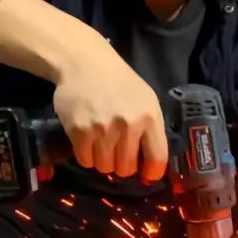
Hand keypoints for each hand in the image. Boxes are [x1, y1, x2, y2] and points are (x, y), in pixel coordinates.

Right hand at [53, 39, 168, 181]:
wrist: (84, 62)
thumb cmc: (120, 83)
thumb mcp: (146, 100)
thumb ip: (151, 130)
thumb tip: (151, 166)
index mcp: (149, 117)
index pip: (157, 159)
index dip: (152, 172)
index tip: (146, 174)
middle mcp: (128, 125)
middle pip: (126, 169)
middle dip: (122, 164)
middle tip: (116, 150)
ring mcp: (102, 129)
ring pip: (105, 168)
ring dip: (103, 160)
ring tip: (101, 142)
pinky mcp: (79, 131)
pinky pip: (85, 161)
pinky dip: (86, 156)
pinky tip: (87, 139)